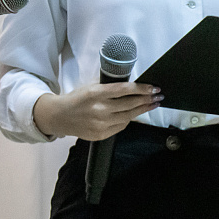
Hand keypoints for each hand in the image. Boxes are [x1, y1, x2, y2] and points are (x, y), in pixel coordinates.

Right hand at [33, 82, 163, 140]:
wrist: (60, 117)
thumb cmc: (76, 99)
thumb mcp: (90, 87)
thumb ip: (108, 86)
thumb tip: (130, 84)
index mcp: (96, 93)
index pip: (125, 90)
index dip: (142, 88)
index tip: (153, 87)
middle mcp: (99, 109)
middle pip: (130, 104)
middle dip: (148, 99)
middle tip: (158, 95)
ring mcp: (101, 124)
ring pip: (129, 116)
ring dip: (143, 109)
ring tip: (152, 104)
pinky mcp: (102, 134)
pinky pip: (121, 125)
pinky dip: (129, 119)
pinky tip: (134, 113)